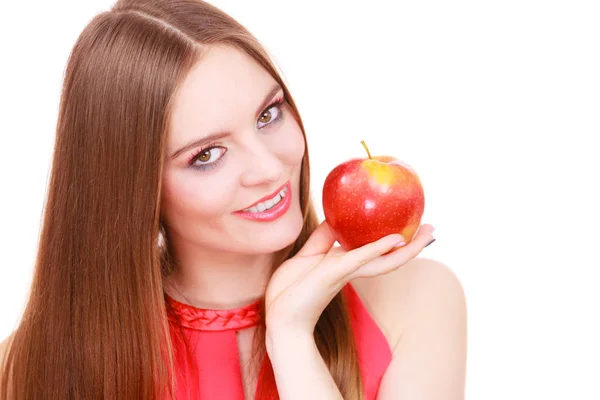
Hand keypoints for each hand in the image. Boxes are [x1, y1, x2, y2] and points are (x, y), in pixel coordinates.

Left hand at [264, 220, 434, 335]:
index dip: (396, 241)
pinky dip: (376, 249)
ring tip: (427, 234)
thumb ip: (322, 239)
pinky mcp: (333, 274)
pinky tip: (394, 240)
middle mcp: (352, 270)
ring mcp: (345, 273)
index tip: (413, 227)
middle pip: (391, 258)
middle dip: (413, 246)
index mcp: (347, 265)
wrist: (280, 317)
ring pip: (384, 261)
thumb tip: (334, 217)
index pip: (378, 252)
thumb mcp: (307, 256)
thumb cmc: (292, 290)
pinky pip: (358, 259)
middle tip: (432, 229)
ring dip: (408, 248)